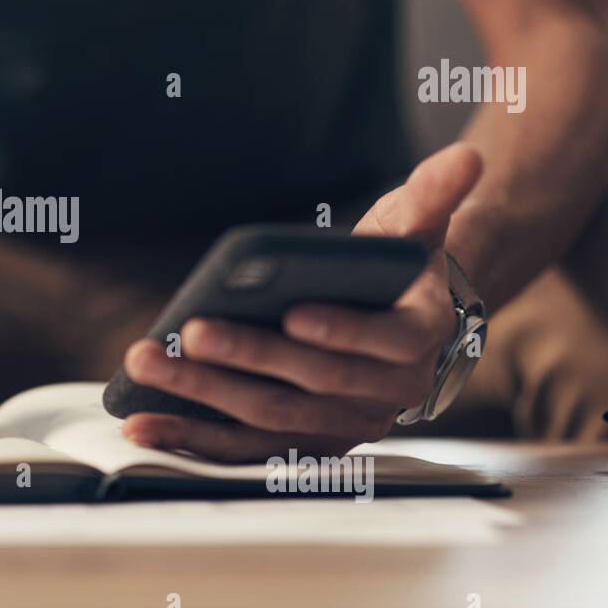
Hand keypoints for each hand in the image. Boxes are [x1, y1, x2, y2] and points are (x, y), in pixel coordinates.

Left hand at [120, 143, 482, 460]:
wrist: (395, 317)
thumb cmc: (397, 266)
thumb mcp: (416, 225)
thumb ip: (435, 194)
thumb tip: (467, 158)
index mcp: (422, 340)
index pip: (386, 342)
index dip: (341, 332)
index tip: (294, 313)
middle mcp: (387, 395)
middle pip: (312, 385)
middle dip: (247, 358)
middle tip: (190, 333)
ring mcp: (343, 425)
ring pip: (269, 419)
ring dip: (203, 397)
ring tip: (147, 365)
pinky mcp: (301, 442)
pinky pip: (244, 448)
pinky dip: (192, 439)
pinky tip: (140, 423)